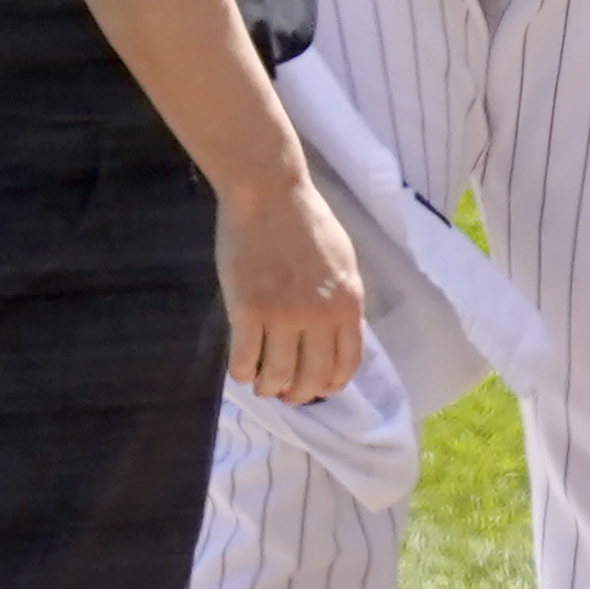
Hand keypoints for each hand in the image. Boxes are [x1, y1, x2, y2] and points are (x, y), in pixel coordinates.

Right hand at [219, 175, 364, 404]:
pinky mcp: (247, 310)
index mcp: (348, 303)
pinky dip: (242, 373)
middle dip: (300, 394)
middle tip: (286, 394)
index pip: (346, 362)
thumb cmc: (307, 222)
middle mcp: (319, 315)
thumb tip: (337, 335)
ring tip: (262, 384)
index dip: (331, 383)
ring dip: (269, 387)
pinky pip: (244, 359)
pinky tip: (241, 371)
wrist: (269, 194)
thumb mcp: (343, 263)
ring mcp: (282, 315)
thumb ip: (341, 300)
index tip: (319, 387)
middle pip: (313, 376)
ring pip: (277, 375)